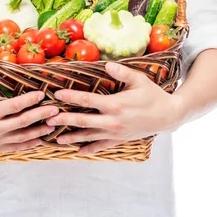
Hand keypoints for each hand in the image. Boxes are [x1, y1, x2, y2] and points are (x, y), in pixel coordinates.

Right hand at [0, 67, 58, 151]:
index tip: (41, 94)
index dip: (29, 100)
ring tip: (52, 126)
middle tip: (55, 110)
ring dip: (38, 132)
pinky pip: (14, 147)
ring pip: (21, 138)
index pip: (13, 106)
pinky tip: (40, 140)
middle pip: (21, 123)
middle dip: (40, 116)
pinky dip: (28, 145)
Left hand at [46, 62, 183, 154]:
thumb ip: (122, 72)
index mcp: (115, 105)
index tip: (57, 95)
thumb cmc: (153, 95)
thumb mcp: (139, 80)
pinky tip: (79, 151)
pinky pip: (101, 146)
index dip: (71, 98)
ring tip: (57, 139)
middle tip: (48, 120)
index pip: (88, 101)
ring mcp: (115, 133)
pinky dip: (89, 149)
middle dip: (65, 120)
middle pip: (83, 121)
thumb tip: (107, 65)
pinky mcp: (119, 140)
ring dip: (73, 137)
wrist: (168, 116)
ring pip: (89, 136)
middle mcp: (112, 121)